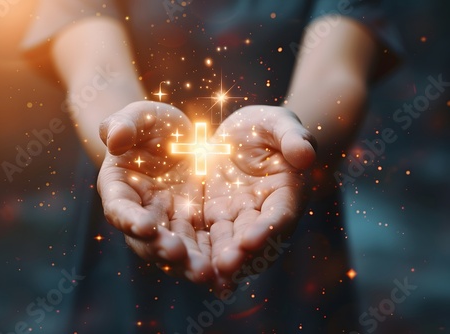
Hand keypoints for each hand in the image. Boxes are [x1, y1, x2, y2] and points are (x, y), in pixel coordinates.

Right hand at [97, 101, 212, 282]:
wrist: (177, 135)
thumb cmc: (151, 123)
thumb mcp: (139, 116)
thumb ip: (124, 123)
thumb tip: (113, 138)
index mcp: (120, 188)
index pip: (119, 208)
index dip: (130, 218)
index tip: (146, 226)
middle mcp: (141, 213)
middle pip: (148, 240)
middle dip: (164, 250)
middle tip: (181, 257)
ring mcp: (168, 222)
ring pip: (177, 249)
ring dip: (190, 262)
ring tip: (209, 273)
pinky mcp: (194, 224)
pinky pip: (203, 244)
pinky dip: (213, 258)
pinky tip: (229, 271)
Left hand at [203, 105, 315, 291]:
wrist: (238, 134)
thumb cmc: (265, 126)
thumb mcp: (278, 123)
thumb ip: (293, 137)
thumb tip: (306, 155)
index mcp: (286, 193)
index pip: (280, 216)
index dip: (268, 230)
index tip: (251, 241)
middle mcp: (263, 214)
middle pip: (254, 240)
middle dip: (241, 256)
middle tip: (225, 267)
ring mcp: (237, 218)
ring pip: (228, 245)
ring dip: (217, 262)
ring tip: (203, 275)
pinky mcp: (213, 216)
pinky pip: (205, 236)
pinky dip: (197, 251)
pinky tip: (182, 263)